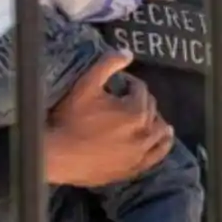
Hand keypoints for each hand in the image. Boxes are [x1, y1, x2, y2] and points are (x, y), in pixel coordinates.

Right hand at [43, 51, 173, 186]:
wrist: (58, 156)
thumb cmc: (71, 119)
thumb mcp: (86, 85)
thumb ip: (108, 65)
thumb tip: (128, 52)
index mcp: (136, 111)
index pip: (140, 90)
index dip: (129, 83)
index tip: (119, 84)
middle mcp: (144, 133)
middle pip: (151, 110)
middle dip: (142, 100)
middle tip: (127, 98)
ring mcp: (140, 154)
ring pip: (159, 134)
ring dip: (156, 121)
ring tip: (150, 117)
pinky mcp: (134, 169)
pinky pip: (156, 156)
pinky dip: (161, 145)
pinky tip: (162, 140)